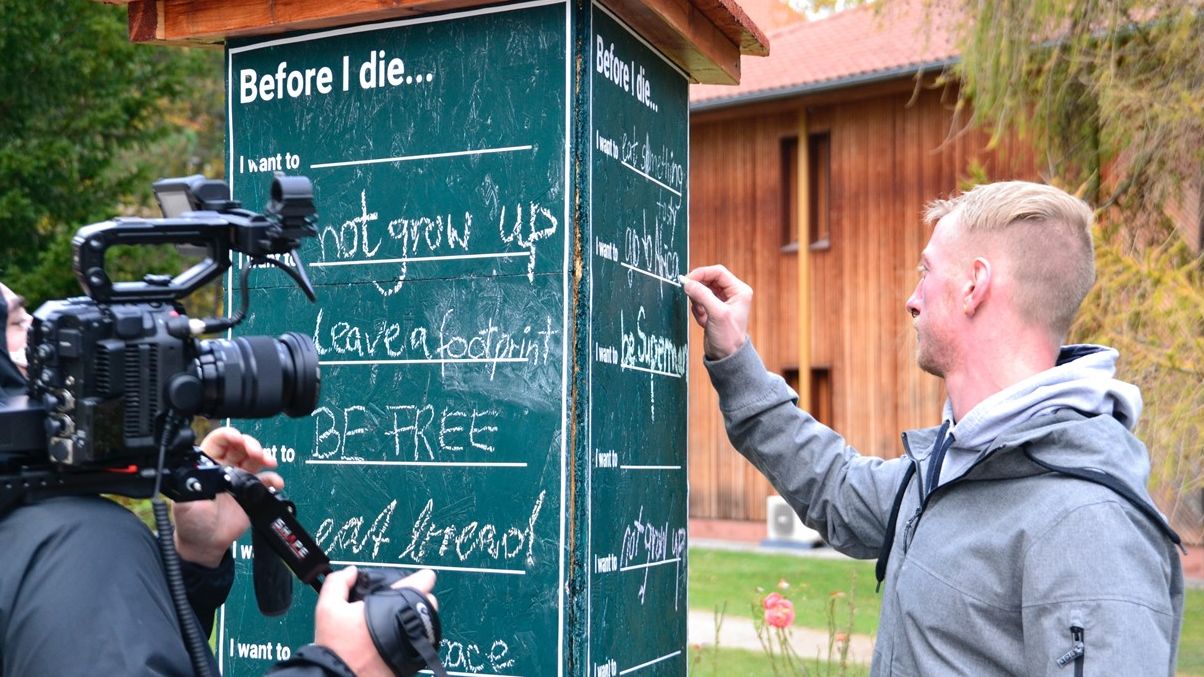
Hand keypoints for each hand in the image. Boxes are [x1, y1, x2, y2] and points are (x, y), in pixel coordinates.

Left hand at [172, 426, 282, 566]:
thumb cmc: (191, 523)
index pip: (218, 441)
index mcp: (207, 465)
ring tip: (269, 461)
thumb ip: (190, 487)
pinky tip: (275, 482)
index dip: (228, 435)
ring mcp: (239, 479)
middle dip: (250, 443)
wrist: (206, 544)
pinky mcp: (252, 493)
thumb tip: (196, 474)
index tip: (237, 437)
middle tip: (255, 451)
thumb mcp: (184, 504)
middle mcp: (224, 468)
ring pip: (255, 459)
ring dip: (264, 456)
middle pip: (240, 446)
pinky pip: (267, 481)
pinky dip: (274, 479)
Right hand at [315, 567, 438, 676]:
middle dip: (416, 599)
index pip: (426, 579)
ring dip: (414, 619)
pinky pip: (420, 641)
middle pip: (429, 601)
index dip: (417, 578)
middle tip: (394, 605)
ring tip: (391, 623)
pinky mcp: (415, 661)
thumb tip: (351, 572)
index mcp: (399, 602)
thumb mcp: (328, 609)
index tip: (404, 585)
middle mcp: (415, 622)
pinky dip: (411, 637)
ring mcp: (417, 643)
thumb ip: (338, 583)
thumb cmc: (338, 646)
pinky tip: (392, 640)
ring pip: (426, 622)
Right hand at [681, 265, 752, 359]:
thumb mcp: (717, 314)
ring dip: (697, 300)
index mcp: (739, 290)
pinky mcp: (713, 309)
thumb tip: (687, 283)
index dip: (701, 273)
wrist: (726, 356)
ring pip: (702, 290)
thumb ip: (702, 295)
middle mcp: (732, 293)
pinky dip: (697, 309)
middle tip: (688, 294)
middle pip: (709, 279)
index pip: (718, 272)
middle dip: (698, 288)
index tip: (687, 280)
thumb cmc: (728, 337)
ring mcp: (722, 301)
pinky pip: (699, 300)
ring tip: (701, 314)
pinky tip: (703, 320)